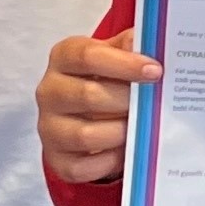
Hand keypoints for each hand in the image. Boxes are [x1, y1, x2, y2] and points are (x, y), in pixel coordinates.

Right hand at [37, 29, 158, 185]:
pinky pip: (83, 167)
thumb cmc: (103, 78)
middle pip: (88, 95)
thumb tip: (145, 38)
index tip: (155, 72)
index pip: (88, 56)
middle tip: (152, 103)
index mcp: (63, 57)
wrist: (82, 114)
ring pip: (86, 135)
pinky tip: (126, 150)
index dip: (125, 64)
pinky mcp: (56, 158)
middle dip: (127, 101)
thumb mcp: (114, 55)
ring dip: (120, 133)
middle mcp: (49, 91)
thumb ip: (128, 46)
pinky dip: (109, 162)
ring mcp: (49, 127)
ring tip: (142, 128)